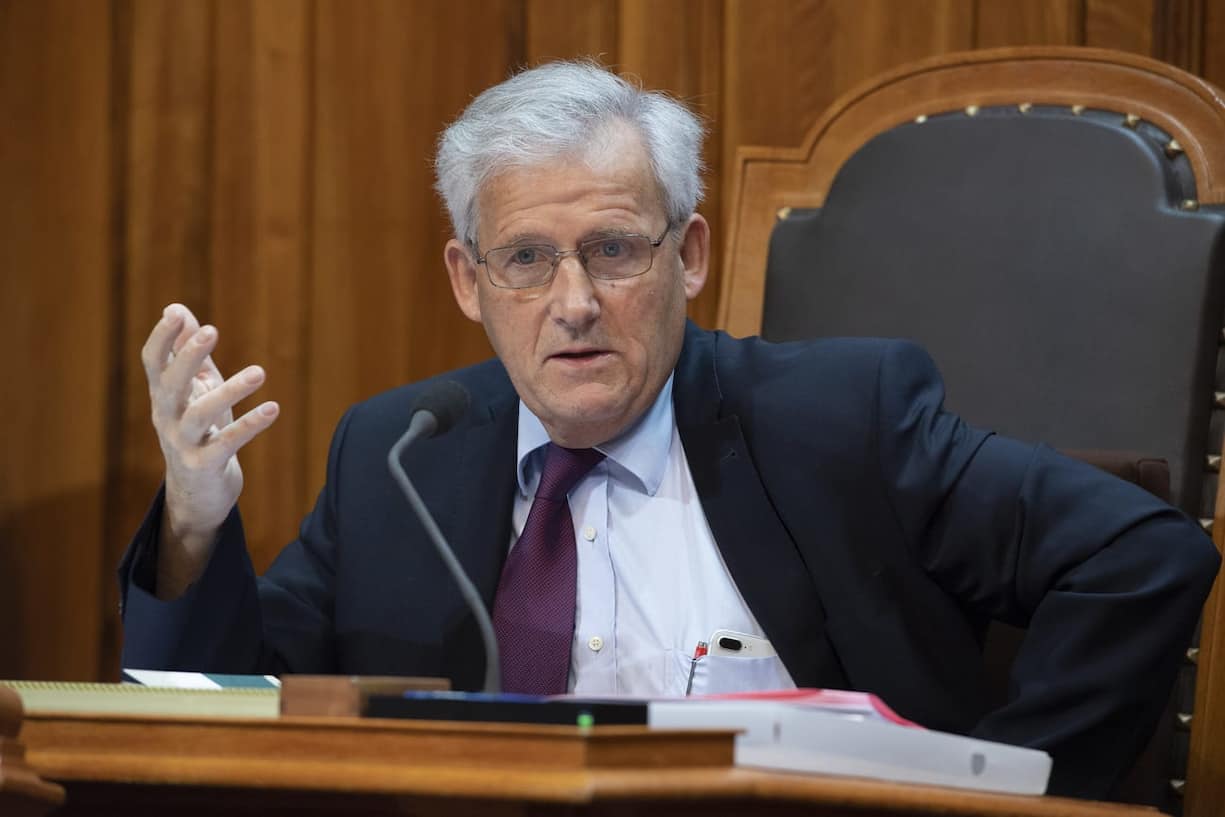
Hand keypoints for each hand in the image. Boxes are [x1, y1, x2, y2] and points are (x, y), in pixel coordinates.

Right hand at [141, 303, 279, 596]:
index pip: (153, 362)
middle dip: (188, 357)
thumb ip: (188, 352)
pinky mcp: (204, 465)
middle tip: (212, 331)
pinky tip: (272, 409)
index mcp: (164, 395)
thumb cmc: (200, 431)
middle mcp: (166, 417)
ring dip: (229, 391)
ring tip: (259, 372)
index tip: (175, 313)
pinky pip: (227, 443)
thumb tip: (178, 309)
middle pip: (169, 384)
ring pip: (199, 414)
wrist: (198, 493)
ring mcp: (182, 444)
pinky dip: (249, 425)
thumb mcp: (195, 390)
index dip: (162, 338)